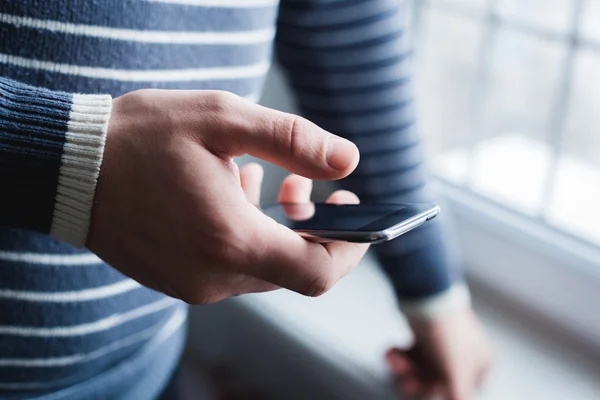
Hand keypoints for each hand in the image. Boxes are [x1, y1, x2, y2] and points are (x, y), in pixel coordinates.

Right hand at [87, 89, 367, 303]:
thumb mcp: (220, 120)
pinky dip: (243, 234)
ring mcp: (193, 284)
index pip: (318, 271)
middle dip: (308, 226)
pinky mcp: (178, 280)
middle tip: (299, 183)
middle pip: (291, 268)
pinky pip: (230, 266)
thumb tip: (348, 161)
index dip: (350, 247)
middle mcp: (214, 276)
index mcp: (230, 241)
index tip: (353, 210)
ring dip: (273, 226)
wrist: (66, 170)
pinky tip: (226, 194)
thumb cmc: (139, 139)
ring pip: (261, 265)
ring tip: (256, 177)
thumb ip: (292, 141)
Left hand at [386, 308, 492, 399]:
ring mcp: (443, 342)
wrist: (425, 295)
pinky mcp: (425, 332)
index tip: (424, 387)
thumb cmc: (446, 333)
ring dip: (403, 367)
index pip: (460, 390)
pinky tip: (391, 352)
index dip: (438, 391)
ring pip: (420, 366)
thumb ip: (459, 394)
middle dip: (415, 380)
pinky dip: (399, 354)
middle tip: (402, 380)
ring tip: (393, 360)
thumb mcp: (456, 372)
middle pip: (435, 380)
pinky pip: (411, 352)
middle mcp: (463, 353)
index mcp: (479, 362)